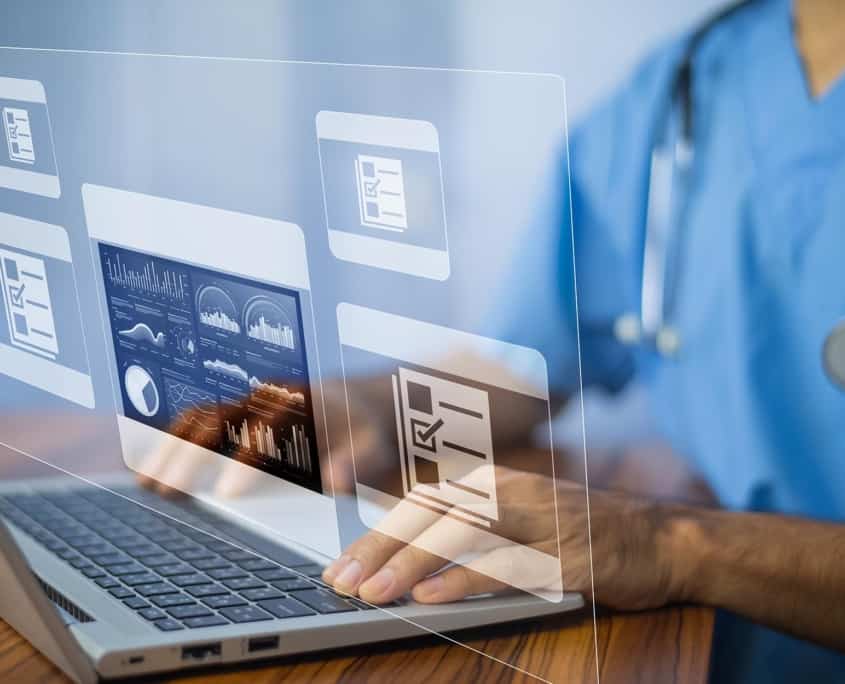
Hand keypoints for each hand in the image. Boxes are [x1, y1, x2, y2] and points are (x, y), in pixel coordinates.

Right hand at [137, 379, 397, 496]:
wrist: (370, 405)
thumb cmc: (372, 427)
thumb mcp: (376, 444)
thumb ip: (356, 462)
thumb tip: (334, 482)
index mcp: (303, 400)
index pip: (268, 425)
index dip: (246, 458)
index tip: (229, 494)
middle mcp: (269, 397)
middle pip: (221, 417)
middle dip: (192, 454)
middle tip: (167, 489)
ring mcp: (251, 405)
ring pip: (201, 419)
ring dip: (172, 448)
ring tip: (147, 483)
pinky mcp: (241, 419)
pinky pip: (199, 425)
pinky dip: (173, 442)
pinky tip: (150, 466)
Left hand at [323, 456, 687, 609]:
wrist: (661, 537)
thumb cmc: (580, 533)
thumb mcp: (519, 521)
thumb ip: (469, 531)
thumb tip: (410, 559)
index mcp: (491, 483)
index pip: (419, 505)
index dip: (376, 536)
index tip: (341, 567)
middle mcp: (508, 491)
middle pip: (429, 515)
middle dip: (380, 549)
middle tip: (340, 582)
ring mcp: (537, 519)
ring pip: (460, 534)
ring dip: (410, 563)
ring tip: (372, 592)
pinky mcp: (563, 552)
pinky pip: (505, 564)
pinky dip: (464, 578)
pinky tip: (431, 595)